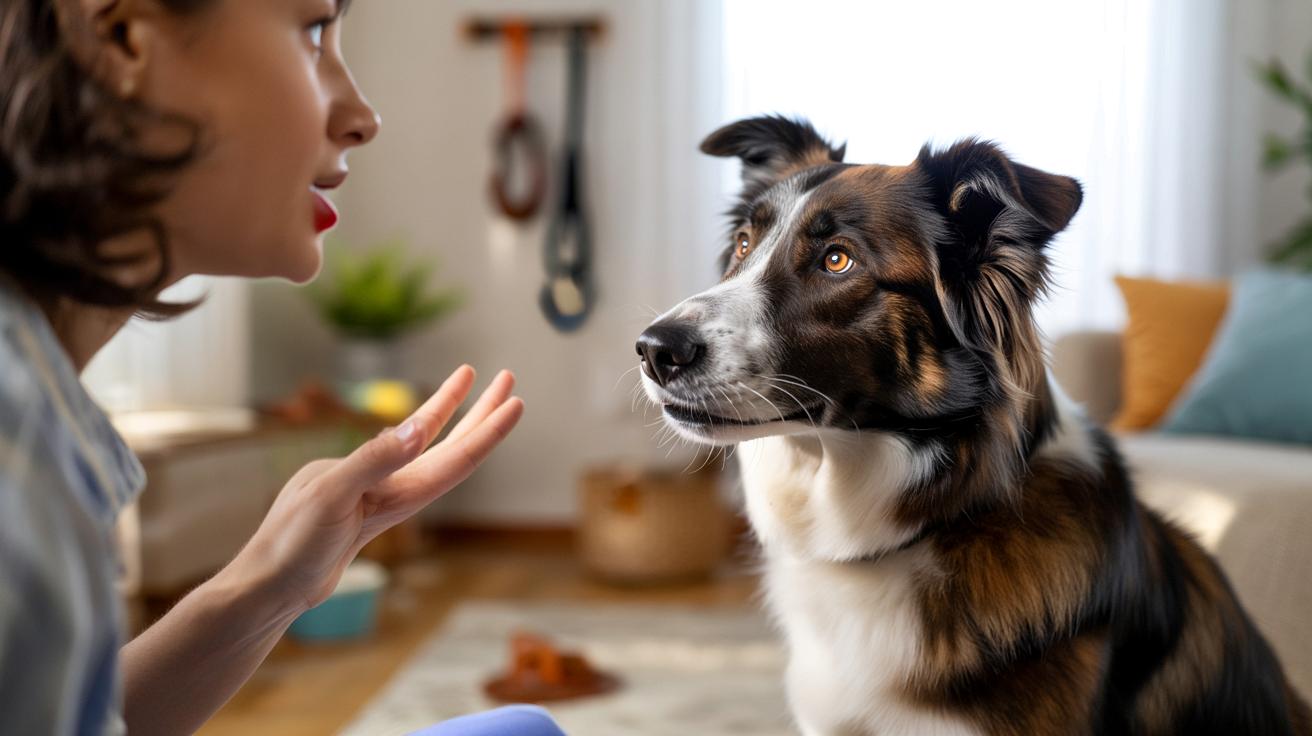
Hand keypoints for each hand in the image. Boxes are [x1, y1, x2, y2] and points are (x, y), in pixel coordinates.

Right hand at [220, 366, 522, 615]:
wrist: (272, 581)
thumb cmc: (298, 545)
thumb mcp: (332, 494)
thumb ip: (373, 460)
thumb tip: (415, 430)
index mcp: (403, 492)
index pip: (460, 456)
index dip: (490, 428)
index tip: (516, 400)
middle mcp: (401, 490)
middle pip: (456, 447)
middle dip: (484, 412)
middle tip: (509, 376)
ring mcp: (383, 490)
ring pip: (430, 446)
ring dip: (454, 414)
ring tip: (473, 378)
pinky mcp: (362, 492)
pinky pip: (400, 454)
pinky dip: (416, 431)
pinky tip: (421, 420)